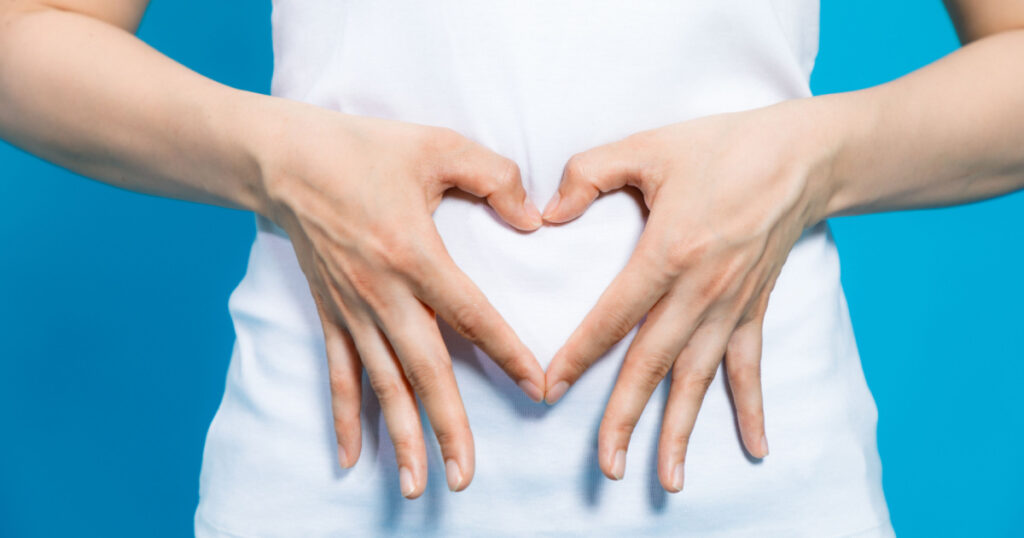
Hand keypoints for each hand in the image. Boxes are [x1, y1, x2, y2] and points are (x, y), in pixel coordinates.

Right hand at [253, 102, 545, 497]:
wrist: (284, 159)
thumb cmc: (363, 149)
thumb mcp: (438, 146)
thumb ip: (495, 178)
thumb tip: (532, 220)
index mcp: (414, 253)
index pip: (472, 316)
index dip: (507, 354)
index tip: (537, 388)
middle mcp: (382, 293)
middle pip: (424, 371)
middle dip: (447, 426)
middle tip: (465, 476)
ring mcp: (352, 309)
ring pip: (382, 384)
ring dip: (401, 437)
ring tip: (419, 485)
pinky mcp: (329, 313)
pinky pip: (339, 373)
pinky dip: (345, 417)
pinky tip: (352, 458)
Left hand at [542, 100, 835, 491]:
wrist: (802, 155)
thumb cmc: (721, 147)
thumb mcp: (648, 146)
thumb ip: (589, 173)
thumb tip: (546, 212)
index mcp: (669, 252)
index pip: (612, 317)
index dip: (578, 355)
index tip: (549, 390)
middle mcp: (701, 290)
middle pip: (654, 364)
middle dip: (626, 418)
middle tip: (606, 466)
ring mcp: (732, 306)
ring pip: (699, 378)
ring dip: (682, 430)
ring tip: (667, 479)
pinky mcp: (754, 308)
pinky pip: (750, 366)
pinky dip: (752, 408)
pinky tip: (756, 448)